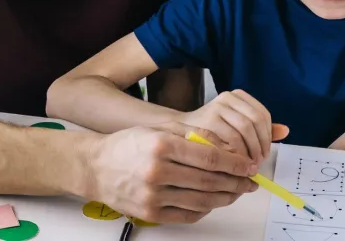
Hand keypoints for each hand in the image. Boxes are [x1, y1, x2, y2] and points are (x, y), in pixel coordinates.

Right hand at [85, 122, 259, 224]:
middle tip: (250, 181)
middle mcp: (157, 171)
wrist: (95, 167)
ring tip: (236, 192)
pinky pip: (187, 214)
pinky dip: (205, 209)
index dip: (234, 163)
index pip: (209, 157)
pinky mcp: (150, 213)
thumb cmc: (127, 145)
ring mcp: (153, 195)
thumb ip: (192, 134)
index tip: (248, 165)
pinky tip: (213, 201)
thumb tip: (225, 146)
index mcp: (161, 145)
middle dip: (236, 182)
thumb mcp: (158, 128)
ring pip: (202, 200)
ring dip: (226, 197)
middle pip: (209, 180)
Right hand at [177, 90, 287, 163]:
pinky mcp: (207, 121)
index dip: (268, 136)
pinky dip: (237, 153)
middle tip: (259, 162)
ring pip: (245, 130)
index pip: (263, 114)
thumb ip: (260, 128)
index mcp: (237, 96)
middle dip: (261, 145)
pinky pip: (231, 139)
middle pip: (255, 122)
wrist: (180, 132)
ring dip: (250, 150)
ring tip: (248, 164)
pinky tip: (236, 162)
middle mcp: (227, 97)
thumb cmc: (212, 132)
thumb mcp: (237, 126)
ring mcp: (216, 107)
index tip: (266, 153)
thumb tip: (286, 131)